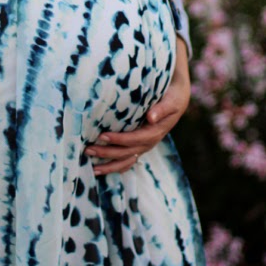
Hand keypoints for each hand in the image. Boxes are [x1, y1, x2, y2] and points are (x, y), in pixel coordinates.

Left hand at [84, 37, 190, 174]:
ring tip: (92, 167)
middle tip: (88, 149)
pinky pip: (128, 160)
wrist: (177, 98)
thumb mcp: (171, 100)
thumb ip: (162, 109)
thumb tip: (150, 118)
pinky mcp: (140, 145)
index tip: (102, 136)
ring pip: (126, 160)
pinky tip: (101, 169)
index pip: (135, 139)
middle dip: (107, 152)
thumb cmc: (172, 96)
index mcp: (156, 132)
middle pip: (127, 152)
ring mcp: (145, 145)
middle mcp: (150, 142)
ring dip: (109, 164)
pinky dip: (115, 166)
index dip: (119, 139)